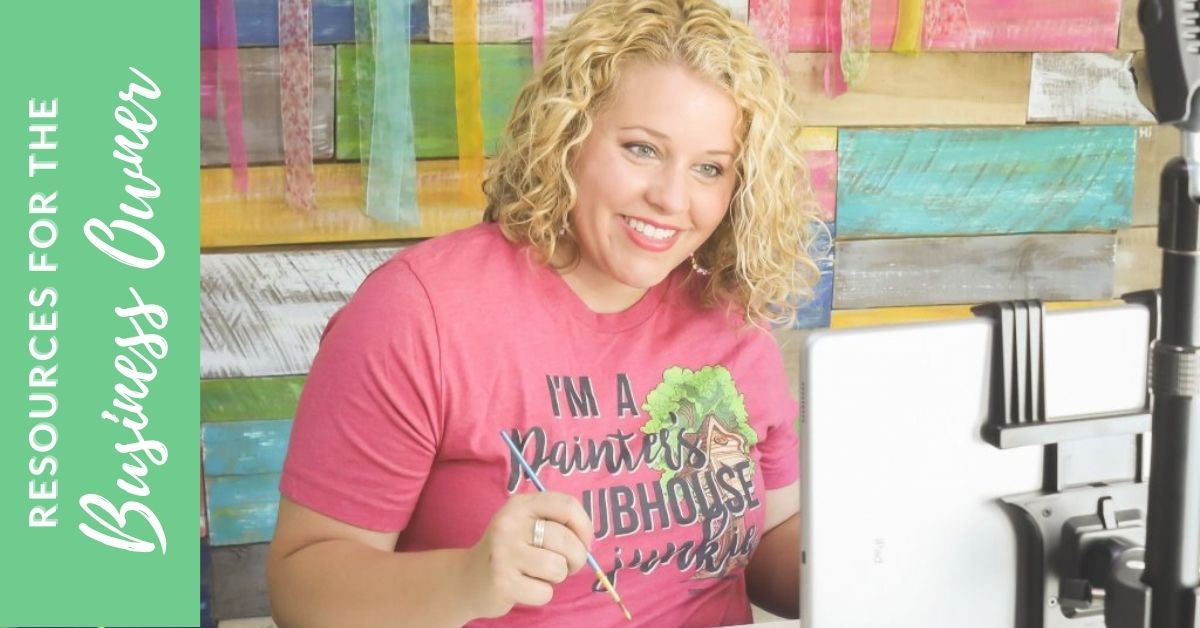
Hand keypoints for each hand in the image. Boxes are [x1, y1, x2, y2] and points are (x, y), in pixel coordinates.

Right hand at [462, 491, 594, 618]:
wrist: (469, 578)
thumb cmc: (510, 550)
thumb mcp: (526, 524)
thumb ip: (556, 522)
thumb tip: (588, 540)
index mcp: (520, 504)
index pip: (567, 505)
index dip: (585, 527)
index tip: (584, 542)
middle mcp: (510, 524)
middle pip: (566, 540)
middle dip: (577, 558)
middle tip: (566, 565)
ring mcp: (504, 552)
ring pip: (557, 567)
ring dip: (557, 577)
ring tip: (540, 573)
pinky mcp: (502, 581)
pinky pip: (544, 592)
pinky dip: (542, 594)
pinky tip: (525, 586)